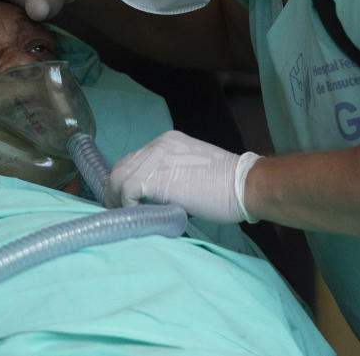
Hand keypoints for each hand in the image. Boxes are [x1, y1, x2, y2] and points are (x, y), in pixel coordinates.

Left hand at [108, 131, 261, 223]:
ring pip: (118, 177)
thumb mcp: (195, 172)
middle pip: (123, 165)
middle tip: (121, 210)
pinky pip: (126, 191)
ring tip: (125, 217)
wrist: (243, 185)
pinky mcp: (153, 177)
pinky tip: (138, 216)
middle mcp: (158, 145)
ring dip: (118, 199)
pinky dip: (127, 205)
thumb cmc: (227, 187)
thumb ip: (173, 178)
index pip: (136, 159)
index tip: (129, 199)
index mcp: (168, 142)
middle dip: (117, 189)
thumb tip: (158, 201)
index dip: (128, 180)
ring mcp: (154, 158)